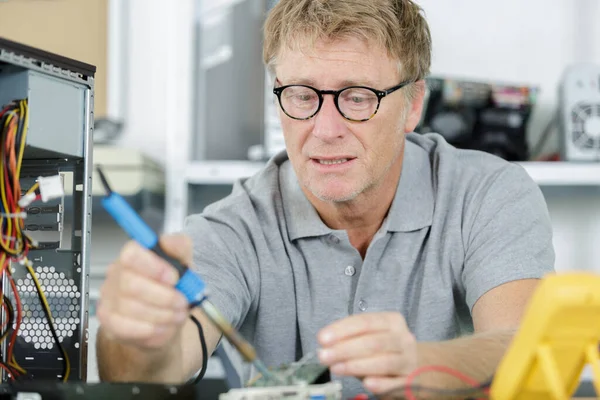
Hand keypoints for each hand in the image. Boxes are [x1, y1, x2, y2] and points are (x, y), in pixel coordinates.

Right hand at [97, 234, 191, 350]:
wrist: (167, 321)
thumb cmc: (173, 290)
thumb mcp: (184, 264)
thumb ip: (180, 247)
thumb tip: (170, 242)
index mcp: (134, 255)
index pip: (131, 254)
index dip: (154, 267)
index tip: (174, 278)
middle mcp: (117, 273)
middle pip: (130, 284)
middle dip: (164, 297)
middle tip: (181, 301)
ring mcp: (110, 297)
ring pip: (130, 308)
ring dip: (161, 314)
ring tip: (176, 315)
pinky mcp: (109, 321)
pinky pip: (125, 327)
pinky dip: (150, 329)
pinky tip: (161, 326)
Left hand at [317, 312, 417, 396]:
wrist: (415, 366)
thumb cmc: (384, 350)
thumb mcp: (368, 338)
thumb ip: (350, 339)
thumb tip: (326, 345)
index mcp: (392, 321)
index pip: (365, 322)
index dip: (342, 330)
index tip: (322, 338)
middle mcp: (403, 339)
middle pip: (373, 342)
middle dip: (345, 349)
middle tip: (324, 355)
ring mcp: (409, 361)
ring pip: (383, 362)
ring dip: (356, 365)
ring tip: (336, 368)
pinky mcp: (411, 382)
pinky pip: (395, 384)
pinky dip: (381, 383)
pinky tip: (367, 384)